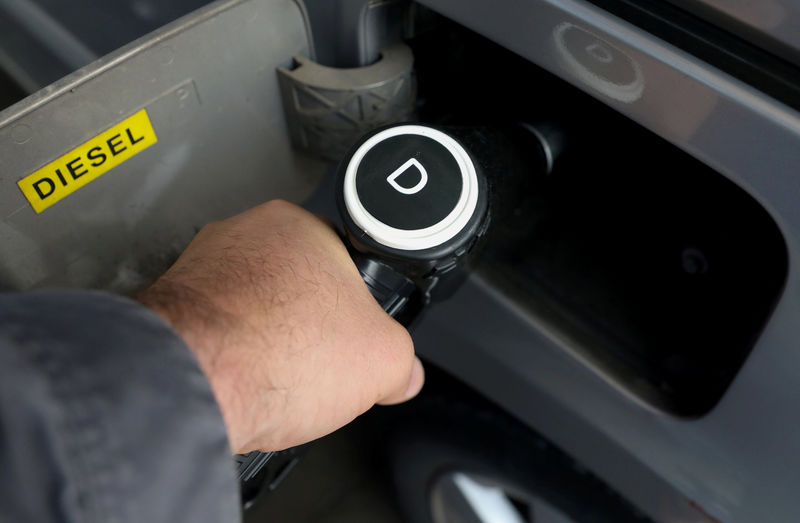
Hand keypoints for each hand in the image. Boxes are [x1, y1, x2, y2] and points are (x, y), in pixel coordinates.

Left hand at [137, 200, 423, 452]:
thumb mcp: (384, 361)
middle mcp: (245, 234)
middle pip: (294, 285)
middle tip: (313, 362)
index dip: (355, 311)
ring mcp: (200, 266)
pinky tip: (238, 379)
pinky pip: (212, 328)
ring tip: (271, 375)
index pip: (343, 264)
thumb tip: (401, 372)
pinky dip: (226, 352)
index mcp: (301, 226)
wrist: (191, 386)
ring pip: (250, 306)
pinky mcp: (166, 303)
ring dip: (263, 338)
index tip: (351, 339)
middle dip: (307, 325)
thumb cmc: (271, 353)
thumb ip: (402, 360)